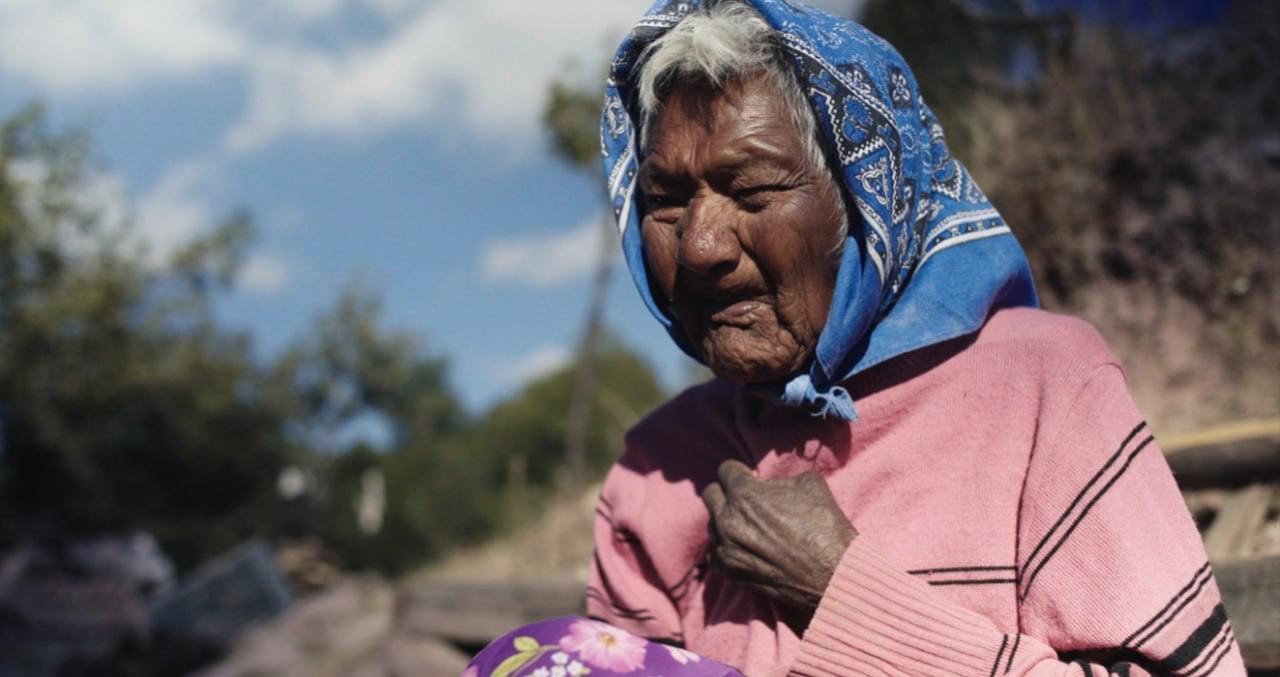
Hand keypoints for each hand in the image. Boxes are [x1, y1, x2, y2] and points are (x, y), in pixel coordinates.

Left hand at [701, 460, 857, 618]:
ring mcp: (726, 548)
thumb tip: (768, 483)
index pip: (726, 470)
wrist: (834, 574)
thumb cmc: (824, 526)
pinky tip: (743, 549)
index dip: (740, 472)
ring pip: (712, 525)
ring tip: (749, 527)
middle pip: (711, 494)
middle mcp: (728, 519)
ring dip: (726, 521)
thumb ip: (779, 478)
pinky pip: (715, 554)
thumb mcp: (809, 483)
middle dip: (727, 493)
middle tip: (745, 501)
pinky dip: (726, 549)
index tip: (749, 478)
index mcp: (744, 493)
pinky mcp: (730, 572)